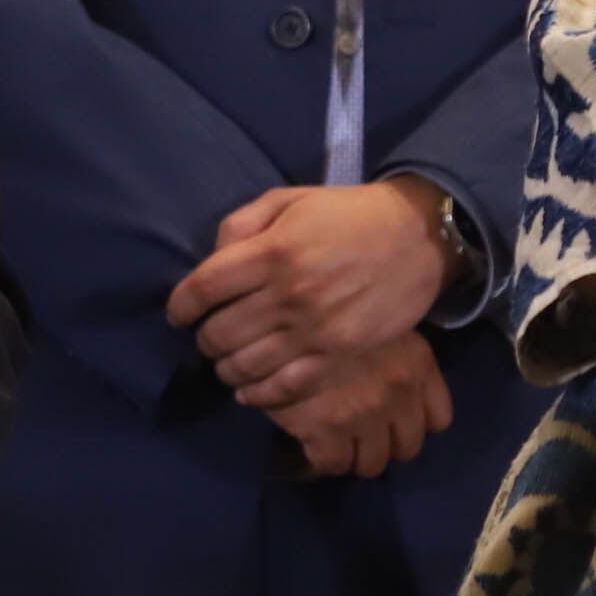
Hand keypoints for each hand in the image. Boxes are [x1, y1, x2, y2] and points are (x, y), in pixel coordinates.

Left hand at [169, 179, 452, 409]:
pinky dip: (258, 395)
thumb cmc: (346, 215)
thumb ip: (242, 225)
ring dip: (226, 368)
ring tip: (227, 362)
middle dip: (204, 338)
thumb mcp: (288, 200)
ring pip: (246, 365)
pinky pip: (285, 387)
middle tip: (209, 336)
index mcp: (272, 251)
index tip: (179, 313)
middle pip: (219, 332)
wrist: (416, 236)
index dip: (181, 305)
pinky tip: (249, 391)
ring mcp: (314, 329)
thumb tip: (211, 260)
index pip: (203, 287)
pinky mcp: (338, 354)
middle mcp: (288, 293)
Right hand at [269, 328, 450, 480]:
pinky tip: (312, 440)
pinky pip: (334, 464)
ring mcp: (364, 415)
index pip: (439, 420)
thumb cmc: (328, 310)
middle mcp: (399, 393)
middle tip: (362, 431)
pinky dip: (323, 458)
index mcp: (417, 363)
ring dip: (355, 455)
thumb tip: (393, 389)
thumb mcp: (377, 322)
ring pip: (372, 464)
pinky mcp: (326, 431)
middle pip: (407, 448)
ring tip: (337, 438)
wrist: (277, 313)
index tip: (395, 418)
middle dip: (385, 442)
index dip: (415, 422)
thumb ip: (394, 355)